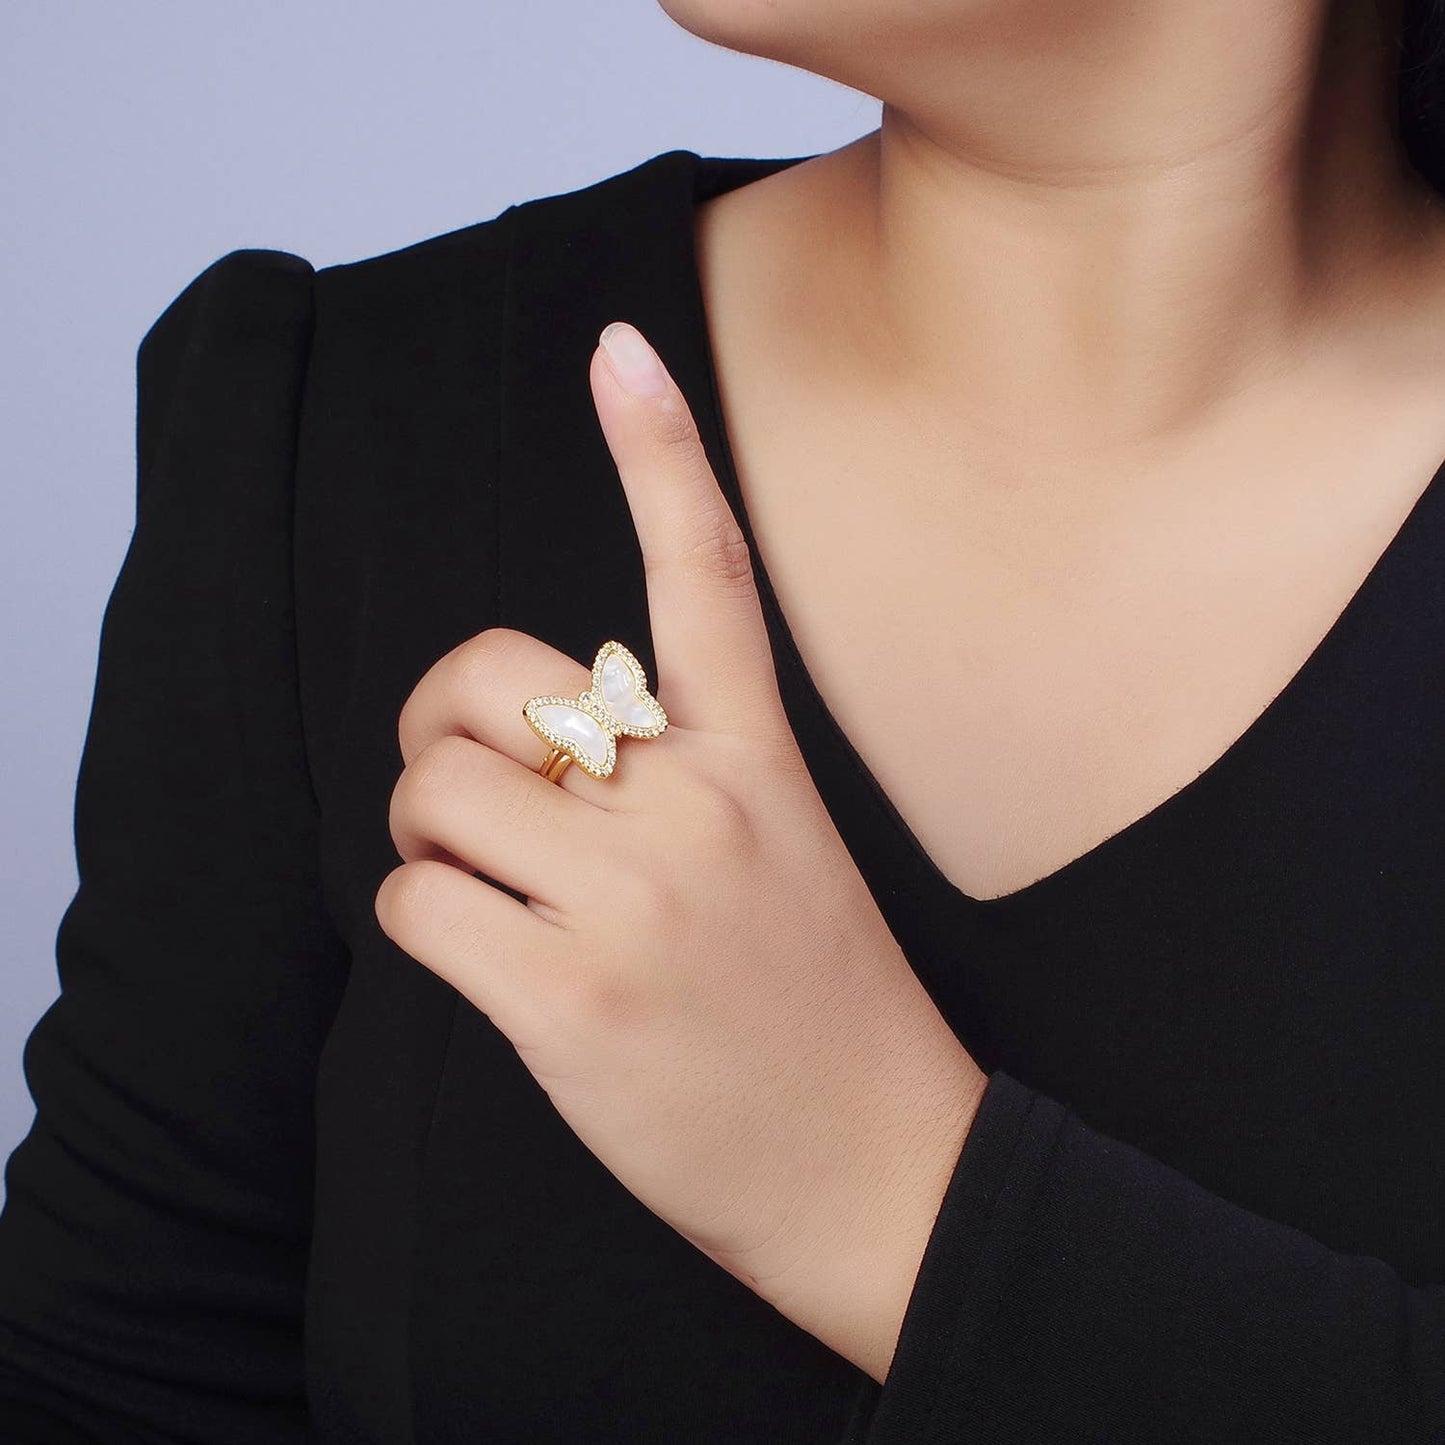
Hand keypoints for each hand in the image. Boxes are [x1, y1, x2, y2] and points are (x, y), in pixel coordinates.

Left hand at [374, 320, 987, 1380]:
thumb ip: (679, 778)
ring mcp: (635, 903)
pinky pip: (415, 901)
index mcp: (760, 762)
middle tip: (467, 789)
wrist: (882, 1174)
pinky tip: (488, 966)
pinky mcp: (569, 1003)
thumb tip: (538, 738)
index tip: (621, 349)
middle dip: (440, 727)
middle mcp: (698, 809)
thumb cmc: (821, 1011)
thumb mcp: (784, 858)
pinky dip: (422, 921)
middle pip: (487, 683)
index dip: (661, 449)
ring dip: (425, 837)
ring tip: (486, 892)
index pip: (707, 572)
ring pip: (430, 794)